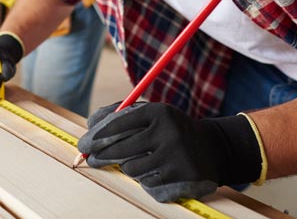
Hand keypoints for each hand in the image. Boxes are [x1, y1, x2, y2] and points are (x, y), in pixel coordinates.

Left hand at [78, 101, 263, 201]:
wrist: (211, 147)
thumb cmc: (168, 128)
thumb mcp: (150, 114)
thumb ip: (120, 115)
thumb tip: (90, 126)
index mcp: (158, 112)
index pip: (119, 123)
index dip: (98, 135)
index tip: (84, 144)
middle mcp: (168, 133)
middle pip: (121, 149)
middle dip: (101, 156)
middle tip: (91, 160)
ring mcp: (176, 157)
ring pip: (132, 169)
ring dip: (128, 167)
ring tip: (137, 161)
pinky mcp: (182, 178)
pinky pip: (148, 184)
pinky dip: (145, 180)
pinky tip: (155, 171)